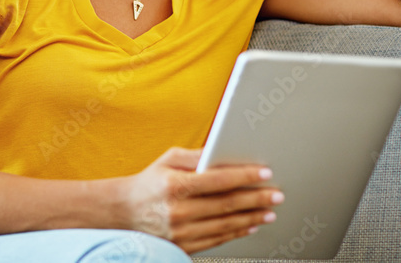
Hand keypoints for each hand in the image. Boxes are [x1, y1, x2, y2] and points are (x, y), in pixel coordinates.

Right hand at [122, 147, 282, 252]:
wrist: (124, 212)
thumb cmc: (149, 183)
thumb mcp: (167, 160)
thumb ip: (196, 156)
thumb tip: (222, 153)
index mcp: (175, 185)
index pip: (218, 180)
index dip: (245, 176)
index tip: (264, 173)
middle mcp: (179, 211)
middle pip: (227, 204)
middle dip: (256, 199)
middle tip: (276, 194)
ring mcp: (181, 232)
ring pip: (226, 225)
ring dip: (252, 217)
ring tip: (269, 211)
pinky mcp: (183, 246)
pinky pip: (217, 240)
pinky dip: (237, 232)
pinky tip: (250, 225)